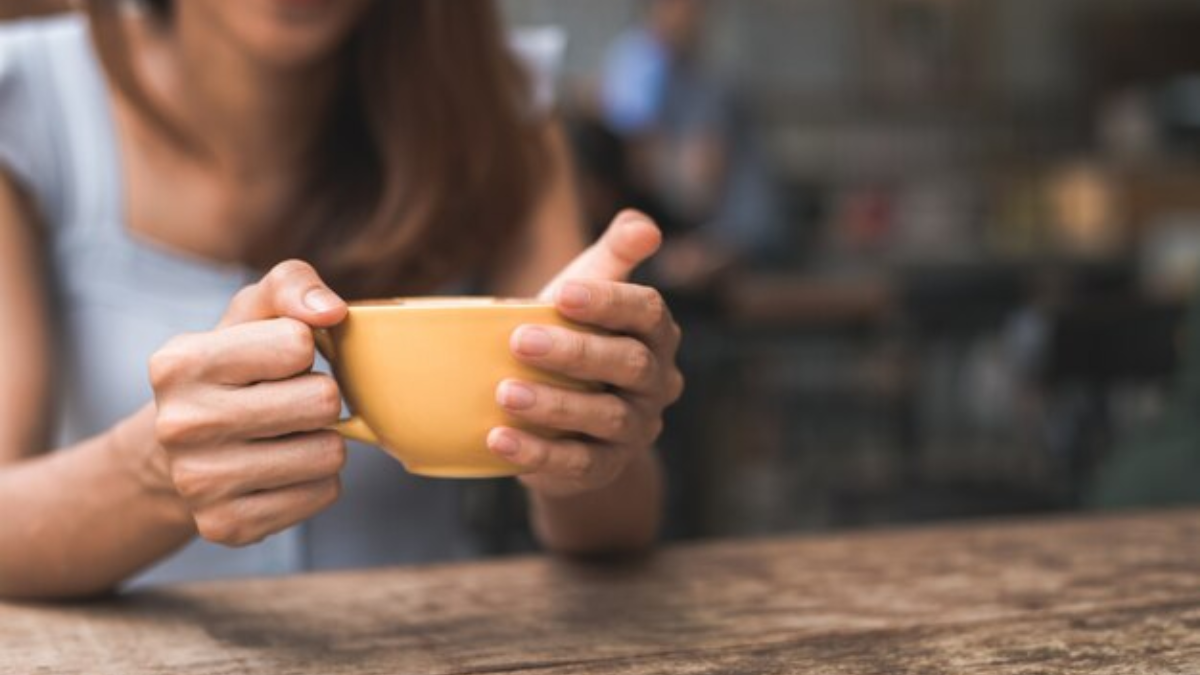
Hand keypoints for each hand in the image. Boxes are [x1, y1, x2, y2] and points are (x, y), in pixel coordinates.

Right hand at [148, 260, 348, 545]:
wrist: (180, 451)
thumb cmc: (232, 368)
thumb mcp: (252, 312)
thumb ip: (292, 285)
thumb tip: (332, 310)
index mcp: (179, 363)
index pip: (299, 342)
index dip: (302, 349)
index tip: (276, 361)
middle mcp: (180, 425)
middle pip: (321, 401)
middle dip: (319, 396)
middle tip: (287, 402)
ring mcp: (199, 483)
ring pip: (329, 453)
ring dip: (321, 440)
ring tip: (284, 435)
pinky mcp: (227, 525)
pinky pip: (323, 494)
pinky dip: (316, 479)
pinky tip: (280, 468)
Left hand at [488, 211, 684, 497]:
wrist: (567, 414)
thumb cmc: (575, 335)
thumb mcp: (590, 290)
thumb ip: (614, 254)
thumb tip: (644, 224)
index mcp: (656, 333)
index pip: (648, 311)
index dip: (609, 302)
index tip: (561, 294)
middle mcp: (657, 382)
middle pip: (630, 364)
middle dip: (576, 352)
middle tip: (519, 340)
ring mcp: (636, 429)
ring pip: (606, 416)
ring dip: (555, 405)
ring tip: (505, 392)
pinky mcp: (605, 468)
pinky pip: (578, 463)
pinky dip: (538, 453)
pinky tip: (498, 438)